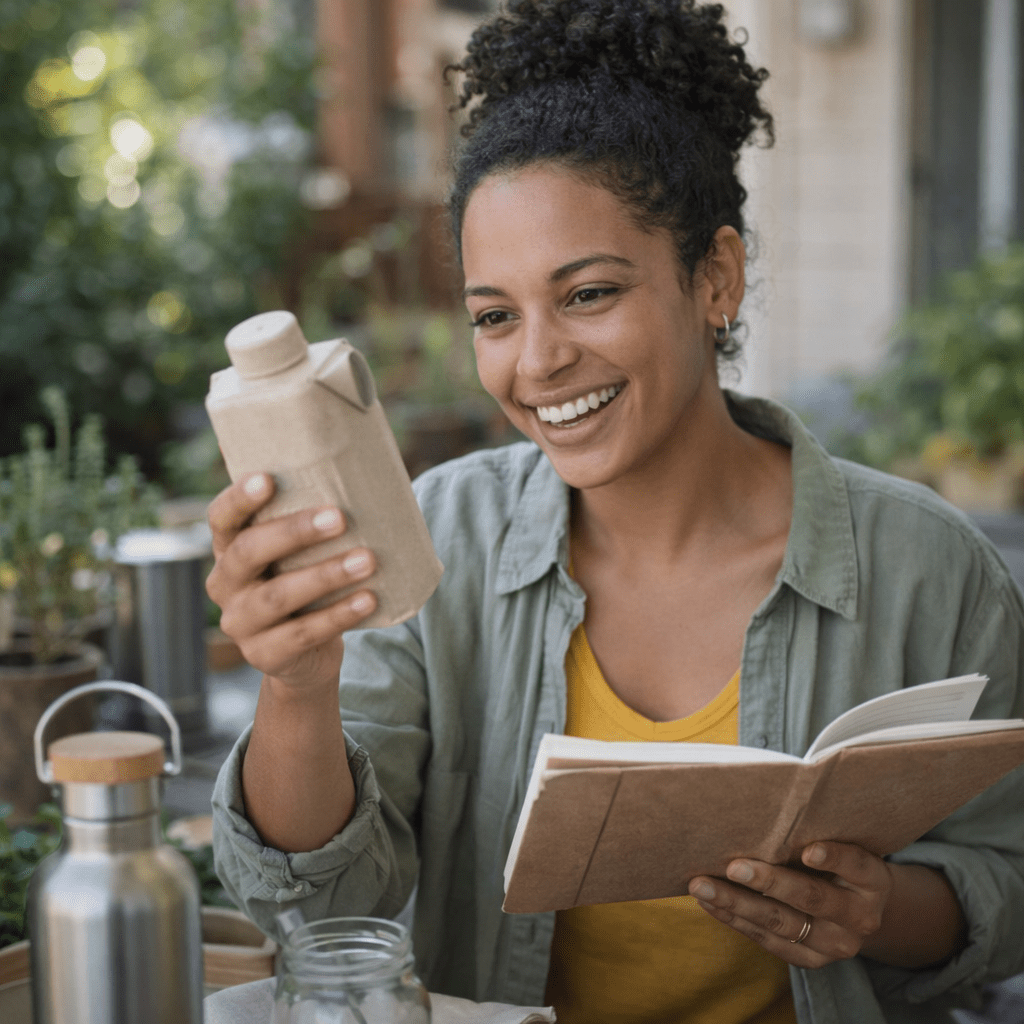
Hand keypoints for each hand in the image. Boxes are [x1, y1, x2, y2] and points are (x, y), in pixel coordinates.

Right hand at [205, 473, 377, 690]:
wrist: (307, 657)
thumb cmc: (307, 585)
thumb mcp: (299, 557)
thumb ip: (310, 527)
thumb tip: (360, 482)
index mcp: (229, 551)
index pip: (222, 519)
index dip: (239, 498)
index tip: (268, 478)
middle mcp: (225, 585)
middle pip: (249, 552)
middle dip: (295, 532)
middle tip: (339, 517)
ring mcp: (240, 624)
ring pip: (278, 596)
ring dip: (326, 575)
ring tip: (367, 560)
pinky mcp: (264, 655)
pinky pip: (303, 633)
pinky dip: (339, 614)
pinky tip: (368, 599)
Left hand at [688, 841, 892, 967]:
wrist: (857, 907)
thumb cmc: (839, 862)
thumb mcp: (843, 843)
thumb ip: (817, 831)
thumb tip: (761, 806)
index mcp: (873, 881)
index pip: (855, 864)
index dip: (833, 857)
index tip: (808, 850)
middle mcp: (860, 917)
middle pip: (810, 898)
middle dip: (768, 882)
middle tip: (733, 866)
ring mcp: (835, 944)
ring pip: (782, 923)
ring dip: (737, 903)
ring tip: (703, 886)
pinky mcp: (810, 960)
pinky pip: (768, 941)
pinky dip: (735, 920)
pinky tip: (710, 904)